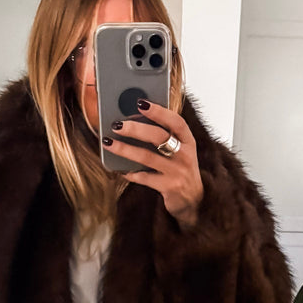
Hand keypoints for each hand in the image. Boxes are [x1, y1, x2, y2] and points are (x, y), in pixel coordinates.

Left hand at [102, 100, 203, 227]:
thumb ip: (164, 136)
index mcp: (188, 141)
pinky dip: (130, 173)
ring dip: (125, 149)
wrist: (193, 200)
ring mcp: (177, 172)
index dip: (159, 111)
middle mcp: (185, 155)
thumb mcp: (179, 150)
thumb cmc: (180, 168)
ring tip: (108, 142)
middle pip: (159, 137)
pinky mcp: (169, 187)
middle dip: (135, 129)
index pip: (176, 122)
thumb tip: (134, 119)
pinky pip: (144, 178)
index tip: (141, 103)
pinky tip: (120, 169)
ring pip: (147, 157)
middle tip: (116, 124)